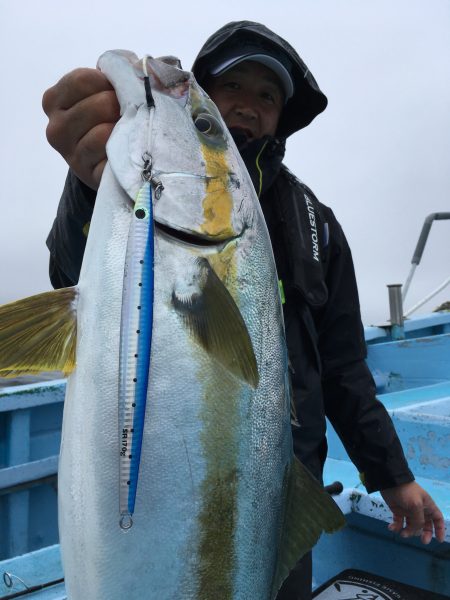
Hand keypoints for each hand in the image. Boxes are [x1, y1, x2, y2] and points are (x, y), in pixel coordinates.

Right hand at [42, 68, 119, 189]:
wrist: (107, 161)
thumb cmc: (107, 117)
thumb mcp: (104, 90)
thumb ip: (116, 72)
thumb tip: (136, 65)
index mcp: (54, 100)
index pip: (83, 80)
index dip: (110, 82)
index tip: (118, 91)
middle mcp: (56, 128)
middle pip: (99, 104)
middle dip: (122, 106)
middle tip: (128, 113)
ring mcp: (70, 154)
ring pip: (104, 132)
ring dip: (124, 129)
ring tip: (128, 130)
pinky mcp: (89, 174)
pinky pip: (109, 156)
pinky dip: (123, 150)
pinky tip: (126, 148)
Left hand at [381, 481, 445, 543]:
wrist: (389, 482)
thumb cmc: (406, 492)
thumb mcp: (416, 505)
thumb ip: (419, 520)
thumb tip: (417, 530)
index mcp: (427, 506)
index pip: (437, 518)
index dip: (440, 529)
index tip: (439, 540)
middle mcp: (419, 509)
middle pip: (425, 525)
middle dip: (425, 534)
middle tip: (423, 541)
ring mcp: (408, 511)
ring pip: (411, 526)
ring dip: (408, 531)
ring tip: (402, 533)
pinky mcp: (397, 511)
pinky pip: (398, 523)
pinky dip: (396, 527)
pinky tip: (391, 528)